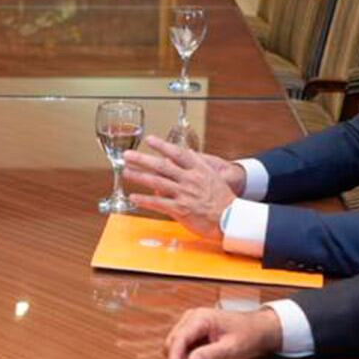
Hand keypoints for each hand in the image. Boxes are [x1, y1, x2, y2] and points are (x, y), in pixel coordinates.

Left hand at [124, 138, 240, 238]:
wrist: (231, 219)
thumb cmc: (223, 200)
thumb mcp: (213, 176)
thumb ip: (198, 164)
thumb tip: (188, 152)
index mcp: (199, 170)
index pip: (178, 153)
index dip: (162, 145)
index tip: (149, 140)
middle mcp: (190, 179)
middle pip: (162, 165)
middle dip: (143, 159)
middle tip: (128, 155)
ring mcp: (184, 194)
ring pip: (157, 182)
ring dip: (139, 176)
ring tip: (126, 172)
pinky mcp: (180, 209)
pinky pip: (158, 203)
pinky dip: (144, 200)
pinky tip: (134, 197)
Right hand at [162, 306, 281, 358]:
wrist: (258, 328)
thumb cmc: (248, 336)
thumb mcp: (231, 349)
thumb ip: (209, 355)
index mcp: (200, 317)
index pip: (178, 339)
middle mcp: (191, 317)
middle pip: (172, 342)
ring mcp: (190, 322)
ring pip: (174, 344)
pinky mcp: (192, 329)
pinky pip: (181, 345)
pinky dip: (185, 356)